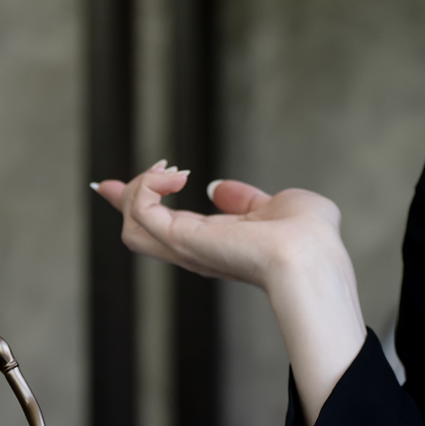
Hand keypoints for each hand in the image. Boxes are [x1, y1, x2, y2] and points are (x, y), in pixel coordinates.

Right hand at [95, 160, 367, 418]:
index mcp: (217, 244)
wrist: (311, 256)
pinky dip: (147, 184)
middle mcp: (196, 250)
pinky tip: (174, 174)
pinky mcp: (179, 238)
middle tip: (113, 178)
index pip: (169, 226)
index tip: (115, 186)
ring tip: (167, 169)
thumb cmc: (310, 238)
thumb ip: (246, 198)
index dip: (145, 202)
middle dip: (124, 197)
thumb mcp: (279, 205)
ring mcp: (185, 247)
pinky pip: (140, 209)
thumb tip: (219, 188)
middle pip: (139, 228)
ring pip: (132, 221)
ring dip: (138, 187)